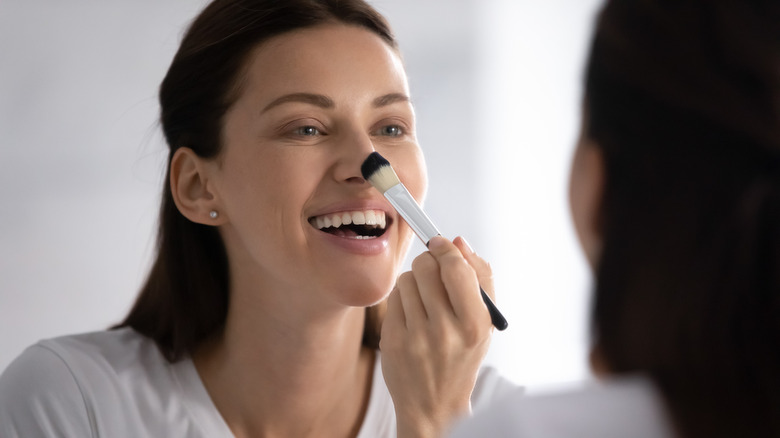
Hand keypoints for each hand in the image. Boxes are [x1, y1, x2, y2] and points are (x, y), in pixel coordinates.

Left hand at [380, 236, 494, 437]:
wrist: (434, 404)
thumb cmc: (462, 356)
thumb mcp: (484, 322)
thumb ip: (480, 277)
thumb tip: (458, 242)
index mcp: (475, 325)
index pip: (456, 269)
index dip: (446, 249)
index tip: (442, 243)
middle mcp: (445, 331)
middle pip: (427, 267)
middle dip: (430, 261)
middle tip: (434, 269)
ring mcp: (415, 337)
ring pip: (407, 279)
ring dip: (416, 280)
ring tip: (425, 300)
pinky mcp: (392, 340)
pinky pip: (393, 296)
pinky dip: (402, 297)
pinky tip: (412, 314)